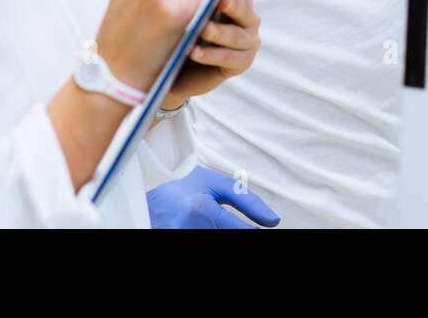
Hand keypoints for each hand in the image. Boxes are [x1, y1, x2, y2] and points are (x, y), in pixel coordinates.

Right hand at [146, 166, 280, 228]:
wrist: (153, 191)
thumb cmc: (189, 184)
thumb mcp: (219, 185)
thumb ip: (249, 203)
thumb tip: (274, 222)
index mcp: (202, 210)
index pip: (240, 230)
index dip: (253, 231)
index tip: (259, 229)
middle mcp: (188, 228)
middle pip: (229, 238)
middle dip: (237, 231)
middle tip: (228, 221)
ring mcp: (177, 237)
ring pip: (215, 241)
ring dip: (221, 232)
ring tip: (214, 220)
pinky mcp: (170, 240)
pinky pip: (201, 243)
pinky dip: (210, 233)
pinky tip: (207, 225)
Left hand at [163, 0, 263, 104]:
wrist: (169, 64)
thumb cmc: (177, 22)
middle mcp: (245, 11)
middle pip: (245, 3)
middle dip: (234, 1)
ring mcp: (245, 37)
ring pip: (238, 33)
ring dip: (219, 31)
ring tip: (203, 29)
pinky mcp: (240, 61)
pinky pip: (230, 57)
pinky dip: (211, 54)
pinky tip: (195, 51)